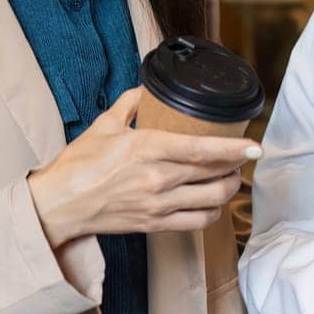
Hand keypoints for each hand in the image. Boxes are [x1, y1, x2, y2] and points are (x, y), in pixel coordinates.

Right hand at [27, 87, 260, 246]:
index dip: (233, 148)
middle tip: (240, 157)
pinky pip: (197, 222)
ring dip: (228, 189)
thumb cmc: (78, 164)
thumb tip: (147, 89)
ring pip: (212, 200)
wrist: (59, 205)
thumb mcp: (104, 124)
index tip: (254, 145)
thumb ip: (130, 103)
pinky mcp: (155, 224)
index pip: (202, 148)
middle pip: (214, 174)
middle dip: (235, 166)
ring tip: (231, 178)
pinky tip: (213, 204)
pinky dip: (212, 213)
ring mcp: (158, 204)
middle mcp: (158, 178)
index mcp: (147, 148)